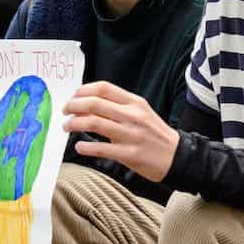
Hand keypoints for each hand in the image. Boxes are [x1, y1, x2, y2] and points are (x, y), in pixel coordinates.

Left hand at [62, 81, 179, 182]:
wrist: (177, 156)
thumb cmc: (154, 134)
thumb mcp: (140, 113)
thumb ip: (117, 107)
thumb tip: (87, 105)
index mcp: (135, 102)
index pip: (104, 88)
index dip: (83, 91)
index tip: (73, 97)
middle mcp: (133, 116)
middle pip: (95, 104)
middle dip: (73, 106)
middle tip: (65, 111)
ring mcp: (131, 135)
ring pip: (95, 123)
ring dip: (75, 124)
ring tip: (67, 127)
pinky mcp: (130, 154)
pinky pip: (102, 148)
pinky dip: (86, 147)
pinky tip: (79, 147)